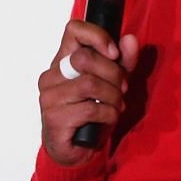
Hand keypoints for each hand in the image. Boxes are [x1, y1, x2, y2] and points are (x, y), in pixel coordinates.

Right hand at [38, 21, 139, 164]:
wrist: (76, 149)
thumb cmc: (90, 114)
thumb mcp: (112, 84)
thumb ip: (123, 62)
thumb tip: (130, 39)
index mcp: (63, 60)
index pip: (73, 30)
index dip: (97, 36)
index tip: (114, 52)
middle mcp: (52, 75)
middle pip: (85, 58)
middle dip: (113, 74)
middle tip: (122, 88)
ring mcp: (50, 96)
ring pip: (90, 84)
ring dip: (113, 97)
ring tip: (116, 106)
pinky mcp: (54, 117)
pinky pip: (90, 108)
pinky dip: (108, 114)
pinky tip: (108, 118)